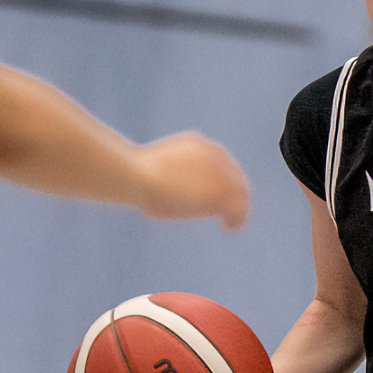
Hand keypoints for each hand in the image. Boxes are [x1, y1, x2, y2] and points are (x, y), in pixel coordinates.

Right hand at [133, 132, 250, 229]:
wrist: (139, 176)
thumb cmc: (133, 176)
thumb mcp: (149, 170)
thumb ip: (162, 176)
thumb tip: (151, 190)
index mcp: (196, 144)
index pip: (219, 161)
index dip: (219, 179)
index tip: (212, 195)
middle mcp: (213, 153)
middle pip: (233, 175)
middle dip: (232, 193)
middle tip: (228, 212)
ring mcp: (220, 173)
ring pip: (239, 191)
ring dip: (238, 208)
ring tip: (232, 224)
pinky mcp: (221, 192)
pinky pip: (238, 207)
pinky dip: (238, 219)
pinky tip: (229, 229)